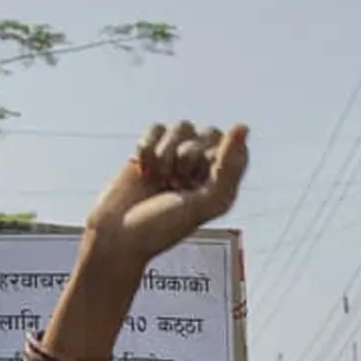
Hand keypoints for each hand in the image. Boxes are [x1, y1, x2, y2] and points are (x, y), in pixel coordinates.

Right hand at [82, 122, 249, 273]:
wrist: (117, 235)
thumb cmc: (163, 227)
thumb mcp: (206, 202)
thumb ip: (230, 167)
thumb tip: (242, 125)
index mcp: (222, 180)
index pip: (230, 144)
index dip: (212, 158)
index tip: (197, 183)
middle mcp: (202, 167)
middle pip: (207, 132)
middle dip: (188, 156)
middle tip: (176, 184)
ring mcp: (176, 157)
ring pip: (183, 127)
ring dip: (167, 154)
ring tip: (159, 180)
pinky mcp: (151, 151)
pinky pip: (157, 128)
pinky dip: (148, 148)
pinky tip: (143, 172)